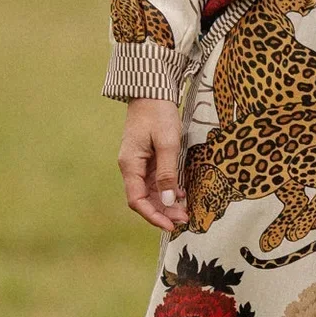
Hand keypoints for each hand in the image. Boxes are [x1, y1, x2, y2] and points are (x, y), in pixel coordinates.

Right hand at [119, 99, 188, 231]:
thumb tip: (167, 200)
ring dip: (166, 203)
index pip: (137, 200)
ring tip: (185, 210)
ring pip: (151, 192)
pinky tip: (181, 193)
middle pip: (144, 199)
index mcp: (130, 165)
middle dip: (163, 212)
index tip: (171, 225)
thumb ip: (167, 172)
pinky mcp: (148, 158)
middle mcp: (132, 167)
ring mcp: (139, 163)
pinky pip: (156, 181)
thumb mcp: (167, 143)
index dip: (153, 216)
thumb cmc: (158, 113)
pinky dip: (168, 190)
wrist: (152, 91)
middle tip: (184, 219)